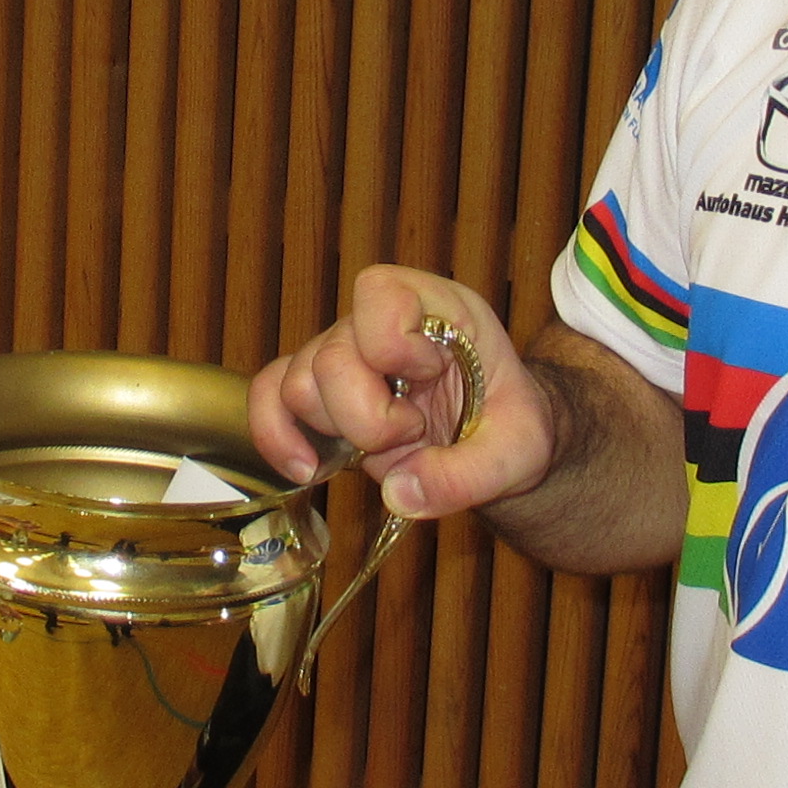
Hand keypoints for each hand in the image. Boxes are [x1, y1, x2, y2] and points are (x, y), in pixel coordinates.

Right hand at [247, 265, 549, 521]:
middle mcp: (379, 323)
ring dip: (336, 429)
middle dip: (368, 416)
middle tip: (414, 433)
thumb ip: (468, 475)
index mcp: (438, 309)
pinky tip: (306, 469)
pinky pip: (268, 398)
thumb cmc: (512, 428)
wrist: (497, 441)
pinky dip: (275, 435)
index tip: (430, 379)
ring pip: (297, 383)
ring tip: (384, 445)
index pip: (380, 294)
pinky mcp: (318, 391)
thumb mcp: (518, 454)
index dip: (393, 345)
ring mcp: (342, 354)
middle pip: (330, 357)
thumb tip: (399, 493)